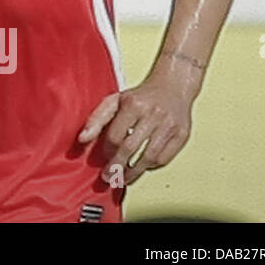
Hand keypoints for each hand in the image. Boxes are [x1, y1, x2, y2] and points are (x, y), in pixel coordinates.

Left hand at [77, 72, 195, 186]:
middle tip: (108, 178)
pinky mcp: (182, 135)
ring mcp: (169, 126)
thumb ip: (97, 119)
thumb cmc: (141, 96)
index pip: (115, 135)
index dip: (107, 150)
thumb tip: (82, 139)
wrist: (173, 86)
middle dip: (117, 166)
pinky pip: (165, 158)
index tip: (103, 159)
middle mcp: (153, 115)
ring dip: (134, 172)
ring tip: (123, 179)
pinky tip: (142, 168)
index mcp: (133, 104)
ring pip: (149, 157)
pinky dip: (152, 166)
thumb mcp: (115, 100)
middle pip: (131, 148)